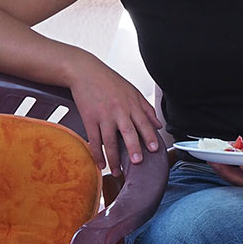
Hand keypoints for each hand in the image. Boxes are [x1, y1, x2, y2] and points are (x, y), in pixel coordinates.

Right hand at [67, 57, 162, 171]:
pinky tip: (100, 164)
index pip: (143, 123)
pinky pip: (94, 140)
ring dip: (114, 158)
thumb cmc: (108, 81)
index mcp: (131, 104)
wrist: (85, 72)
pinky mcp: (89, 119)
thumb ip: (146, 108)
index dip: (149, 137)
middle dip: (133, 148)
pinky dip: (97, 154)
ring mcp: (103, 116)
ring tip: (117, 171)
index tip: (154, 149)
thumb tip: (158, 124)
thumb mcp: (132, 91)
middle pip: (128, 132)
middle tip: (137, 162)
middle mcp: (118, 111)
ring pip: (109, 141)